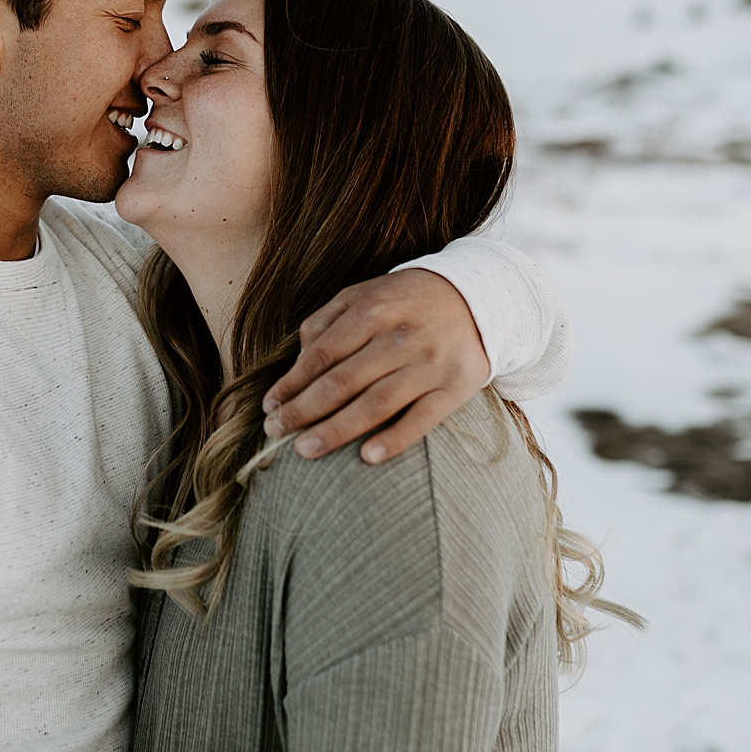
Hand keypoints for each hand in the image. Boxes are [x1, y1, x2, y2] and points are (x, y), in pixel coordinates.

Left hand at [263, 269, 490, 463]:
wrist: (480, 296)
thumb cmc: (407, 301)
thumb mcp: (365, 294)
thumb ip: (326, 322)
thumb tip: (297, 362)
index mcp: (373, 310)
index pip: (322, 353)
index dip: (292, 382)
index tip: (270, 405)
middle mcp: (400, 337)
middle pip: (343, 381)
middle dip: (303, 410)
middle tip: (275, 432)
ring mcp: (429, 363)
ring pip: (376, 404)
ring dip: (336, 430)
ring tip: (304, 450)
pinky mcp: (455, 387)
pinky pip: (423, 418)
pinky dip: (396, 439)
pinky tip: (367, 457)